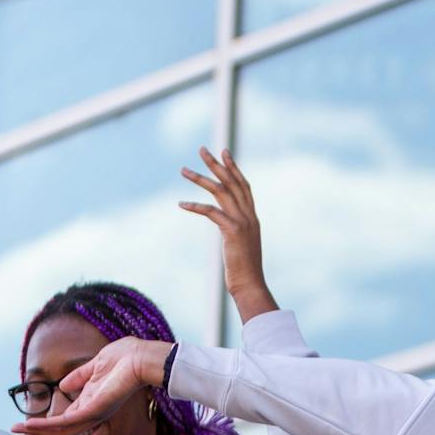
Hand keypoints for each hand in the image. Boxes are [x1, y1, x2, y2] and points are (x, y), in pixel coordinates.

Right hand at [10, 337, 171, 434]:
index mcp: (92, 402)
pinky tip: (31, 426)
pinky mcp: (95, 410)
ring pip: (61, 431)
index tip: (23, 428)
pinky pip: (67, 422)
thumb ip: (79, 377)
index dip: (43, 426)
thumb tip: (62, 384)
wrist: (142, 356)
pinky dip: (48, 425)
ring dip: (37, 433)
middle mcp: (92, 412)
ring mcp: (94, 413)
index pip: (63, 420)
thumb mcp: (96, 366)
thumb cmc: (126, 358)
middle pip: (60, 432)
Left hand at [180, 147, 277, 322]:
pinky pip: (212, 212)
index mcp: (253, 218)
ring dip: (201, 179)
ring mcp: (244, 223)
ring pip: (222, 192)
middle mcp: (250, 216)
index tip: (223, 153)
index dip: (234, 168)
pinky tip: (181, 203)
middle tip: (202, 149)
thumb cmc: (243, 270)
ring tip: (183, 170)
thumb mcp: (240, 244)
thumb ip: (235, 229)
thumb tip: (225, 224)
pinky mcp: (233, 232)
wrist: (250, 285)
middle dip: (217, 164)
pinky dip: (196, 206)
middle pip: (233, 183)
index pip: (244, 186)